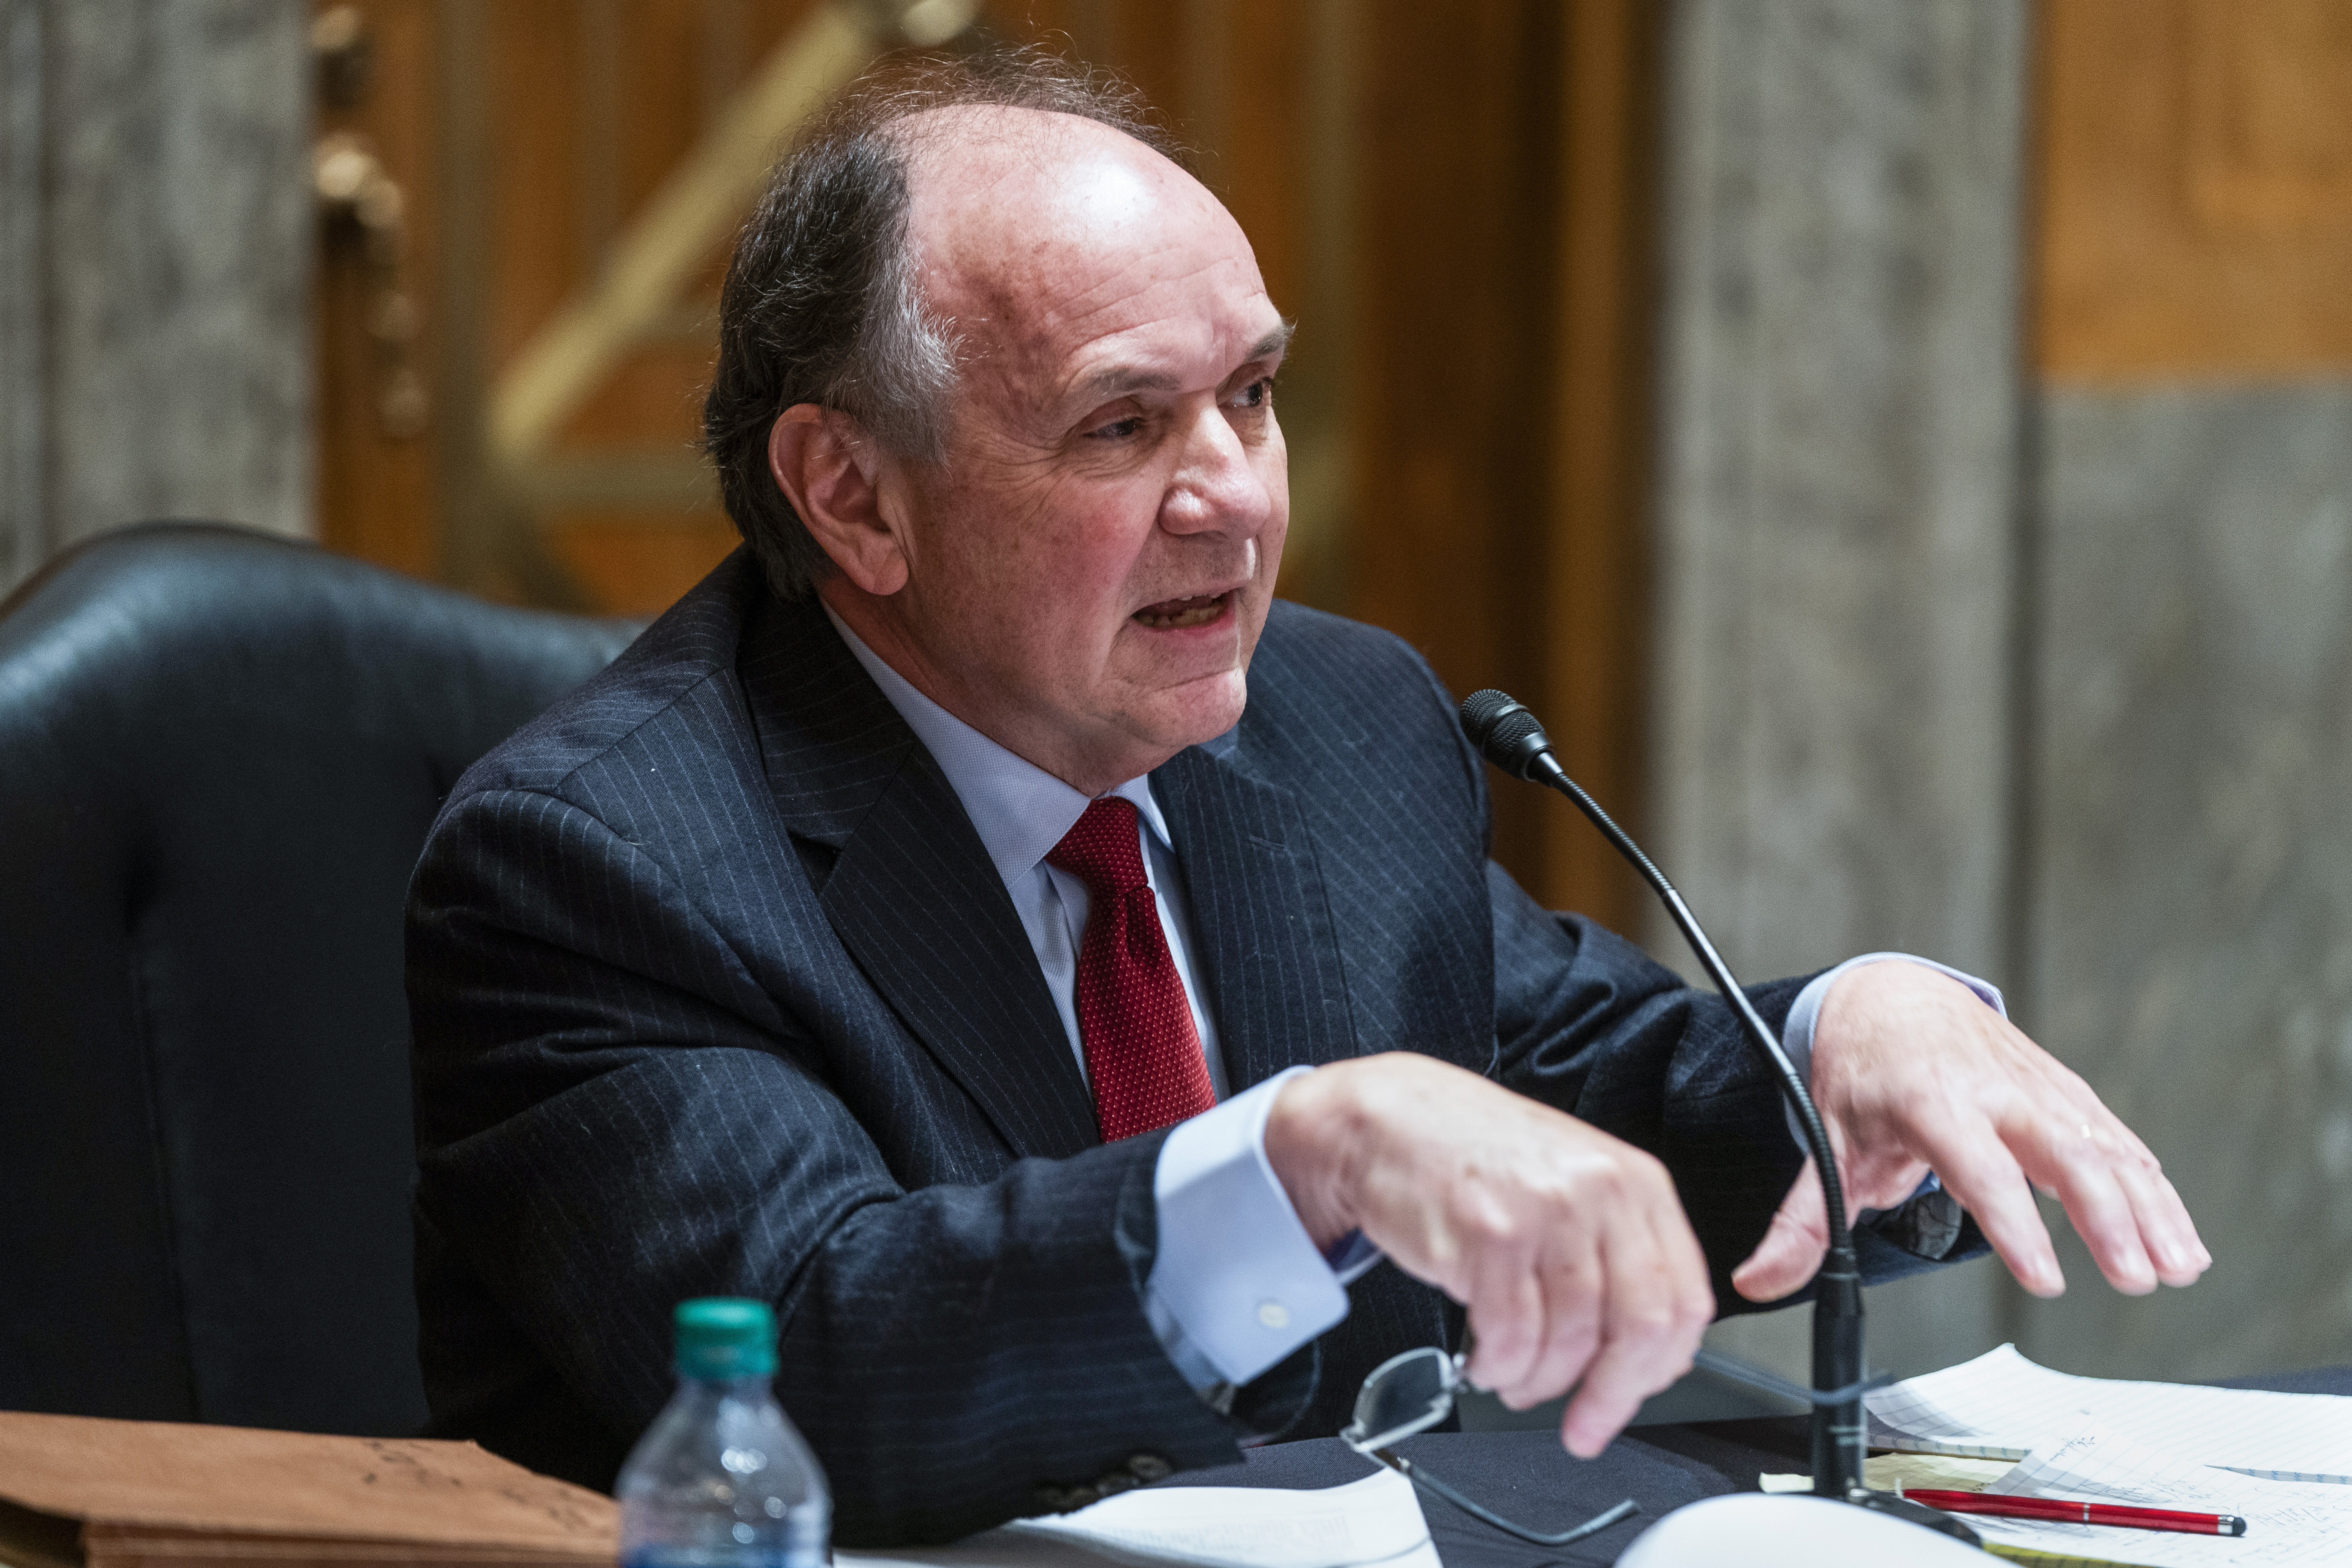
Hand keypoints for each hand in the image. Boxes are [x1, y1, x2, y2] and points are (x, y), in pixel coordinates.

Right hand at [1265, 1054, 1712, 1457]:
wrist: (1392, 1118)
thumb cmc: (1479, 1155)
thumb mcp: (1575, 1185)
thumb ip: (1622, 1257)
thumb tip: (1655, 1350)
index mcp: (1636, 1183)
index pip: (1684, 1300)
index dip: (1661, 1369)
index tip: (1633, 1399)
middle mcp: (1600, 1192)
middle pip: (1640, 1328)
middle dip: (1611, 1396)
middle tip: (1584, 1425)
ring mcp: (1545, 1211)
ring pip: (1570, 1340)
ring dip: (1539, 1382)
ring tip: (1513, 1377)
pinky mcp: (1489, 1234)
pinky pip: (1510, 1336)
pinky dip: (1498, 1366)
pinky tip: (1485, 1359)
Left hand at [1730, 962, 2210, 1303]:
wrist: (1891, 995)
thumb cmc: (1861, 1070)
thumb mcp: (1825, 1137)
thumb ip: (1801, 1221)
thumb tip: (1756, 1279)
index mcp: (1930, 1101)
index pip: (1978, 1167)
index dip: (2013, 1222)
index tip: (2044, 1278)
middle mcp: (1994, 1089)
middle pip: (2062, 1154)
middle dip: (2107, 1218)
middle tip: (2136, 1278)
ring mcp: (2037, 1088)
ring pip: (2105, 1148)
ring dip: (2148, 1210)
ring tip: (2176, 1268)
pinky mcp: (2065, 1092)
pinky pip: (2118, 1141)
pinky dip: (2154, 1188)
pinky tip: (2179, 1236)